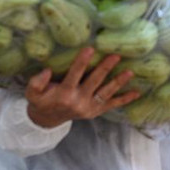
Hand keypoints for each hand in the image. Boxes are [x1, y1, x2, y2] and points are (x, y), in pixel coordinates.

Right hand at [25, 48, 139, 128]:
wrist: (47, 120)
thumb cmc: (41, 101)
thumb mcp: (32, 93)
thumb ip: (36, 82)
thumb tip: (47, 71)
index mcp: (64, 94)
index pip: (74, 74)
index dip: (82, 61)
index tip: (90, 48)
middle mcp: (78, 101)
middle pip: (94, 82)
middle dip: (105, 68)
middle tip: (116, 56)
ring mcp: (89, 108)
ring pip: (106, 93)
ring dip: (118, 82)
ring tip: (130, 72)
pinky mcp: (96, 111)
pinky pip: (112, 105)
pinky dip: (125, 99)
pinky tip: (136, 92)